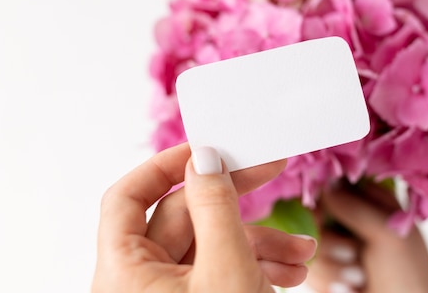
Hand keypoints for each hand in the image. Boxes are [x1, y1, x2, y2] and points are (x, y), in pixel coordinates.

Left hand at [92, 143, 316, 291]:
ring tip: (303, 251)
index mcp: (124, 271)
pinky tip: (293, 273)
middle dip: (237, 202)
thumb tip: (205, 157)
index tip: (209, 148)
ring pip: (211, 245)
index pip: (128, 196)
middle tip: (274, 169)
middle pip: (184, 217)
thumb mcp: (226, 270)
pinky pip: (221, 270)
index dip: (164, 165)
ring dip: (259, 242)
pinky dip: (255, 265)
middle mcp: (139, 280)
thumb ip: (216, 207)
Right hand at [307, 184, 427, 292]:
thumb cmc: (410, 273)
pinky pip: (308, 269)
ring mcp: (336, 245)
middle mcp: (349, 219)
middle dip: (328, 241)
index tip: (321, 215)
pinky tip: (348, 288)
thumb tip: (325, 185)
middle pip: (310, 217)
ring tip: (359, 277)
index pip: (329, 184)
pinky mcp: (327, 270)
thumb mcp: (387, 232)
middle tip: (353, 253)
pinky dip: (325, 281)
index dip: (319, 199)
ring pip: (306, 246)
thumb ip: (355, 207)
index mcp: (369, 200)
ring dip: (332, 266)